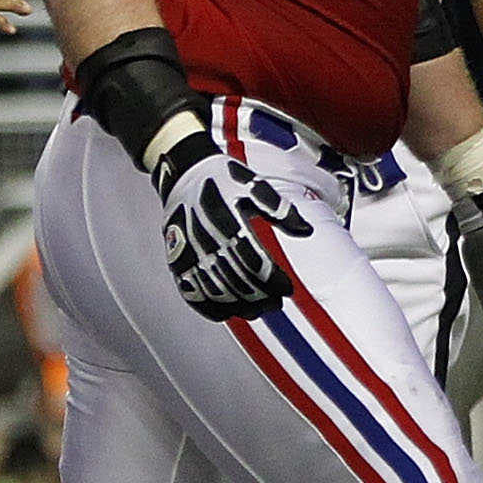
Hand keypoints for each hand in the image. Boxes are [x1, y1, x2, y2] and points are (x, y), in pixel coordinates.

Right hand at [152, 135, 306, 321]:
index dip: (273, 280)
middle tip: (276, 304)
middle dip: (260, 296)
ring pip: (214, 289)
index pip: (254, 261)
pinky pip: (188, 289)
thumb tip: (306, 230)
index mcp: (228, 220)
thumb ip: (280, 209)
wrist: (182, 170)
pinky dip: (206, 306)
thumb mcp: (254, 185)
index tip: (287, 288)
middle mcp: (206, 238)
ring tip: (256, 311)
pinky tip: (224, 312)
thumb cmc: (221, 178)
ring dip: (237, 304)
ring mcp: (188, 250)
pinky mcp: (176, 258)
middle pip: (236, 279)